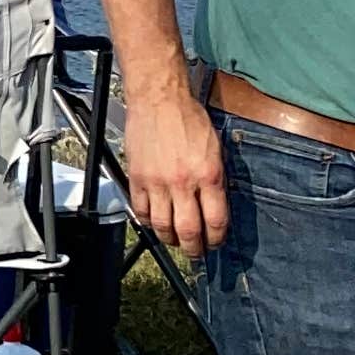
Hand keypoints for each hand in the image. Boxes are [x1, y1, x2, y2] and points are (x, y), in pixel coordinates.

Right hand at [125, 78, 227, 259]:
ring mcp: (157, 182)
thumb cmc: (190, 119)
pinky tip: (154, 222)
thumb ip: (215, 178)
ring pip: (162, 225)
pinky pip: (141, 209)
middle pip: (189, 229)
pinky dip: (147, 221)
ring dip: (170, 238)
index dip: (217, 238)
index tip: (216, 242)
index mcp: (209, 175)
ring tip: (174, 241)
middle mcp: (184, 183)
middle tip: (196, 253)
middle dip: (194, 248)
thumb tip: (213, 203)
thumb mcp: (216, 149)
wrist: (159, 101)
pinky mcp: (137, 177)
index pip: (216, 220)